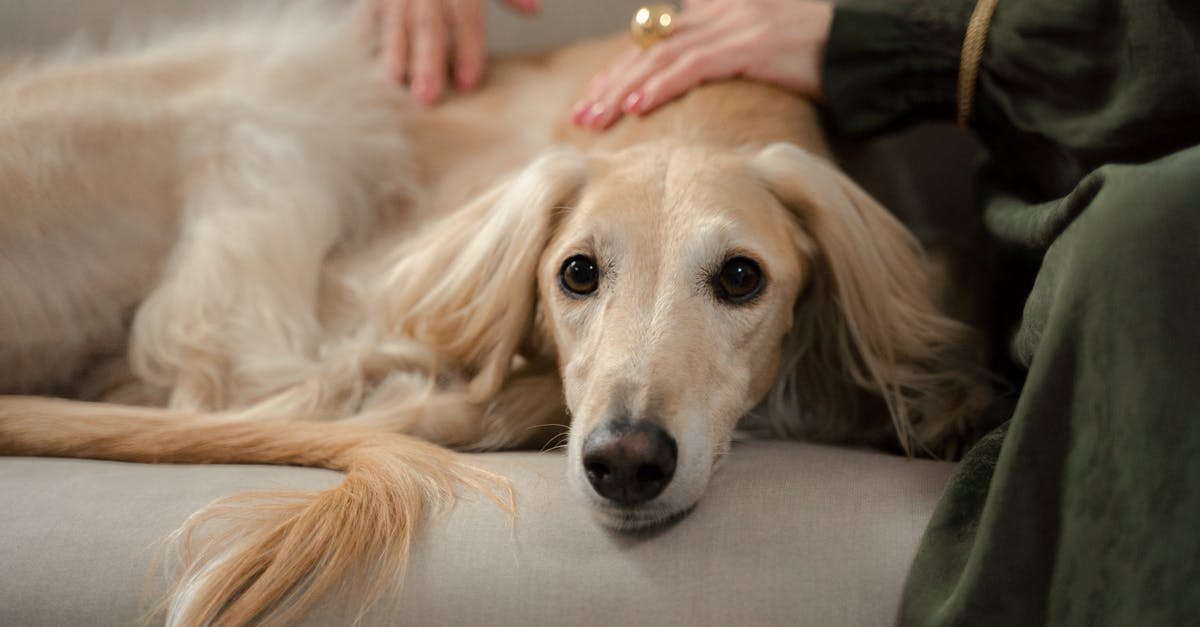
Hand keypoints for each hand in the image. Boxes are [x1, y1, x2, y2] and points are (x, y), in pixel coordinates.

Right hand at [368, 0, 540, 104]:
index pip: (466, 15)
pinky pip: (370, 11)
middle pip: (428, 23)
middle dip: (427, 60)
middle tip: (427, 98)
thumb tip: (533, 11)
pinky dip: (368, 37)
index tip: (468, 83)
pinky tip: (369, 63)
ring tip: (394, 86)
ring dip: (394, 54)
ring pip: (395, 19)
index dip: (468, 48)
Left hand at [571, 0, 833, 129]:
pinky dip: (659, 86)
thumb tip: (691, 84)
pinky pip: (692, 66)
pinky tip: (635, 106)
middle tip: (581, 113)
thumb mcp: (761, 52)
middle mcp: (720, 12)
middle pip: (649, 45)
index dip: (621, 68)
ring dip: (623, 89)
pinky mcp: (750, 46)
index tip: (595, 99)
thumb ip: (724, 58)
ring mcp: (733, 26)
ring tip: (596, 117)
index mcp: (718, 11)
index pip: (655, 39)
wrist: (863, 49)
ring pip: (662, 56)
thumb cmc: (817, 58)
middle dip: (610, 81)